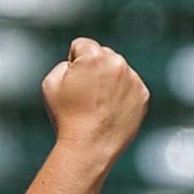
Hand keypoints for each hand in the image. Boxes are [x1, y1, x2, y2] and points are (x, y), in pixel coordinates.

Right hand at [41, 37, 148, 164]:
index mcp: (94, 56)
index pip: (81, 45)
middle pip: (103, 55)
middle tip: (87, 97)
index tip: (74, 84)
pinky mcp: (142, 95)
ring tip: (99, 106)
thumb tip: (81, 63)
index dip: (74, 63)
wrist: (89, 148)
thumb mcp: (50, 82)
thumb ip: (65, 63)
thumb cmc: (66, 117)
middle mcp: (117, 63)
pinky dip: (122, 95)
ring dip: (109, 81)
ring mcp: (133, 80)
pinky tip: (111, 110)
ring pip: (118, 70)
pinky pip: (129, 86)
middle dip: (94, 70)